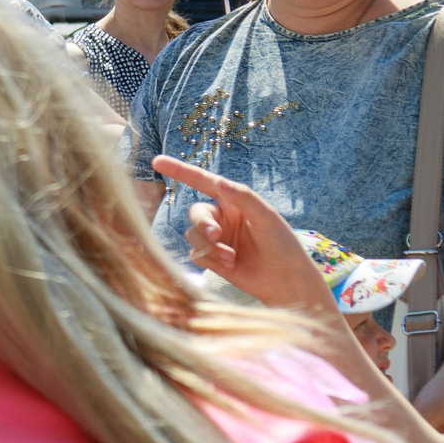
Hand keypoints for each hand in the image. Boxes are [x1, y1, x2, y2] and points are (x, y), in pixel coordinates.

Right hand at [150, 154, 337, 316]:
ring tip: (230, 256)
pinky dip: (210, 258)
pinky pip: (196, 254)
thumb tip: (219, 182)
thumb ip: (243, 198)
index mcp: (233, 202)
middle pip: (196, 213)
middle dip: (202, 224)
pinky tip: (230, 264)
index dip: (180, 171)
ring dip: (209, 245)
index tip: (157, 162)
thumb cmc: (282, 244)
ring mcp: (215, 239)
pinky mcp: (211, 259)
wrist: (285, 280)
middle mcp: (222, 218)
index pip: (203, 183)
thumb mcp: (266, 217)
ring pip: (192, 235)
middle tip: (215, 235)